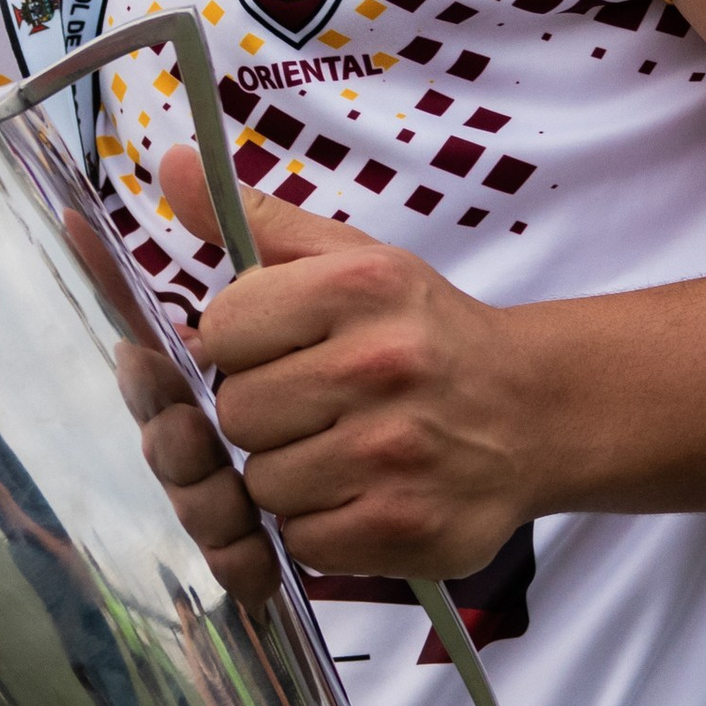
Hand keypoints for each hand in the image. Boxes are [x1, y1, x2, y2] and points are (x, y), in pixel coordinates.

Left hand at [150, 146, 544, 589]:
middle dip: (264, 414)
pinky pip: (304, 542)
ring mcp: (395, 454)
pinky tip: (360, 491)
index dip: (241, 345)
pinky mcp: (407, 528)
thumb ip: (259, 221)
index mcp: (360, 287)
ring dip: (290, 475)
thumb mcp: (355, 260)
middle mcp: (380, 366)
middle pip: (237, 414)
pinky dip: (322, 526)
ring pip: (263, 485)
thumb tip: (172, 164)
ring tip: (340, 449)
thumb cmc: (424, 333)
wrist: (533, 411)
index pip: (221, 329)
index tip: (282, 347)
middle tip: (317, 404)